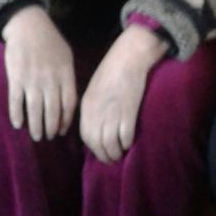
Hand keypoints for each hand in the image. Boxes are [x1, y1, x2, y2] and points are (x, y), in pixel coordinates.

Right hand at [3, 5, 76, 140]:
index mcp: (65, 73)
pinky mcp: (16, 78)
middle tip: (48, 137)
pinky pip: (16, 101)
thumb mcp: (67, 56)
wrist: (29, 25)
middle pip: (52, 110)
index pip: (69, 103)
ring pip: (35, 110)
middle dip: (51, 127)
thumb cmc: (50, 41)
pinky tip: (19, 124)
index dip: (66, 120)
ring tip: (37, 135)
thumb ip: (69, 77)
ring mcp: (32, 79)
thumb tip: (70, 101)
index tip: (62, 131)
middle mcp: (50, 79)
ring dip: (36, 126)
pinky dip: (17, 115)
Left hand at [80, 24, 167, 163]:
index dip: (94, 147)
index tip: (101, 151)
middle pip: (97, 144)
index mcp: (87, 107)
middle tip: (112, 159)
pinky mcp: (128, 112)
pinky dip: (127, 142)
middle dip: (105, 155)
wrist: (128, 56)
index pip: (86, 136)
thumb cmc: (113, 69)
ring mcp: (112, 113)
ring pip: (111, 144)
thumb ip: (93, 107)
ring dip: (116, 152)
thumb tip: (97, 125)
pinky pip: (125, 136)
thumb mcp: (95, 88)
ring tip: (121, 153)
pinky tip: (129, 142)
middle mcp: (97, 113)